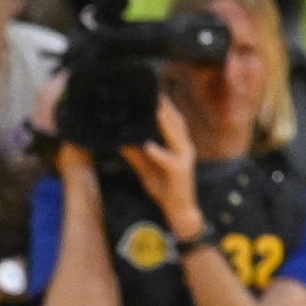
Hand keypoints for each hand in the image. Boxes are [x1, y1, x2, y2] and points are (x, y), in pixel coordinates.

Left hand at [121, 96, 201, 236]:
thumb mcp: (145, 170)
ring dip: (167, 124)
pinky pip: (169, 160)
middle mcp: (184, 150)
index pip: (173, 123)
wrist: (179, 211)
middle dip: (168, 109)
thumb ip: (135, 155)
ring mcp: (184, 160)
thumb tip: (120, 141)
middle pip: (177, 125)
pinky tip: (149, 146)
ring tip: (157, 111)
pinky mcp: (181, 173)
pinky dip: (159, 153)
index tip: (155, 94)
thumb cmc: (165, 189)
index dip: (166, 108)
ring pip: (177, 138)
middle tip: (157, 94)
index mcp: (178, 146)